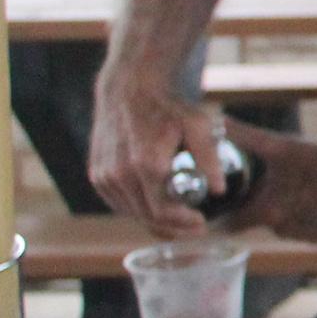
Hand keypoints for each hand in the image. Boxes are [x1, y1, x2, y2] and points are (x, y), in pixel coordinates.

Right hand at [89, 74, 222, 235]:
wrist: (130, 90)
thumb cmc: (168, 107)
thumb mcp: (198, 126)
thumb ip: (209, 158)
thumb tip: (219, 190)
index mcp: (145, 165)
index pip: (164, 212)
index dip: (184, 223)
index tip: (202, 223)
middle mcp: (120, 174)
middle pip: (148, 217)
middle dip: (174, 227)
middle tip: (196, 226)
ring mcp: (105, 177)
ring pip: (133, 212)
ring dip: (156, 220)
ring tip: (180, 218)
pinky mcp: (97, 176)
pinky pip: (119, 203)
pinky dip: (139, 208)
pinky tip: (157, 205)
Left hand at [217, 119, 316, 243]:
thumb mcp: (281, 145)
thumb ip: (244, 136)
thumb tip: (214, 122)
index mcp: (267, 211)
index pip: (231, 223)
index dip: (225, 213)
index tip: (224, 204)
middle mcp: (282, 229)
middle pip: (258, 219)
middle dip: (260, 204)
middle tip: (271, 183)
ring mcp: (302, 235)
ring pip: (280, 224)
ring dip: (281, 210)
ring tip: (296, 188)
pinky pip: (300, 228)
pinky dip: (302, 216)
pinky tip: (314, 198)